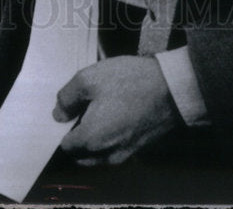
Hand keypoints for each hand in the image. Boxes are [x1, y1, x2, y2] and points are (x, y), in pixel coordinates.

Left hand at [54, 56, 179, 165]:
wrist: (173, 88)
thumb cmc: (132, 82)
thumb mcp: (90, 78)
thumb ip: (67, 97)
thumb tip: (59, 113)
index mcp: (91, 140)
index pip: (65, 146)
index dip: (64, 126)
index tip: (71, 109)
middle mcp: (107, 155)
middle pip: (81, 154)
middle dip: (78, 135)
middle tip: (85, 108)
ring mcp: (125, 154)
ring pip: (99, 154)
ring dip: (95, 138)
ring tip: (103, 108)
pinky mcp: (139, 148)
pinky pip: (116, 149)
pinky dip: (112, 137)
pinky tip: (118, 112)